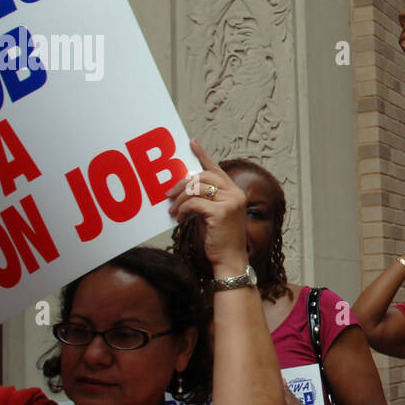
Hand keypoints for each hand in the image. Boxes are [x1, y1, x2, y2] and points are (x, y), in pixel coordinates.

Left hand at [167, 140, 248, 277]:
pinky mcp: (221, 212)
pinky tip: (180, 219)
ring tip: (173, 212)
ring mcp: (230, 202)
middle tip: (168, 195)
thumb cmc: (220, 240)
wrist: (230, 261)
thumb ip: (205, 200)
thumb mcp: (213, 215)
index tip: (192, 143)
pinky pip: (194, 203)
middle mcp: (236, 194)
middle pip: (203, 176)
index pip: (217, 169)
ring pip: (196, 189)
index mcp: (235, 192)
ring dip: (180, 199)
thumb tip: (184, 189)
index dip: (203, 156)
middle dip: (181, 184)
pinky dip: (183, 210)